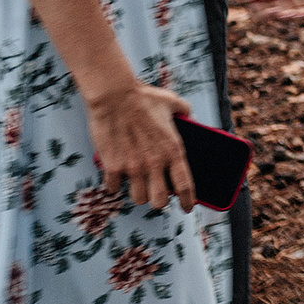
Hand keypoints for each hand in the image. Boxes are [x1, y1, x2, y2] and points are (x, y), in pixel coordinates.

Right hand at [84, 81, 196, 209]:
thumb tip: (190, 115)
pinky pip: (113, 188)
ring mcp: (133, 167)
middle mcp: (155, 163)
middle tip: (156, 193)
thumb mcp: (172, 102)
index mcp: (173, 150)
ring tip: (137, 183)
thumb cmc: (143, 97)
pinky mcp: (112, 166)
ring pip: (138, 198)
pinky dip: (114, 184)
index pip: (185, 185)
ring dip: (138, 192)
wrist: (114, 95)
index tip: (187, 208)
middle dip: (159, 201)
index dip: (187, 200)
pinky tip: (116, 175)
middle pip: (159, 201)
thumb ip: (185, 111)